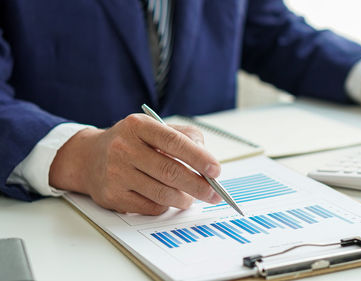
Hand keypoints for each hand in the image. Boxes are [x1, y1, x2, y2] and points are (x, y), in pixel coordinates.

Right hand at [49, 114, 221, 214]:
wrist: (88, 158)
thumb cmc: (131, 142)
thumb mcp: (154, 128)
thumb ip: (183, 137)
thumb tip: (207, 160)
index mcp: (138, 126)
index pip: (174, 142)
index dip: (199, 157)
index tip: (216, 170)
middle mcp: (123, 148)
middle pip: (170, 172)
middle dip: (198, 185)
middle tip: (214, 193)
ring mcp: (116, 173)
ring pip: (162, 193)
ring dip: (185, 199)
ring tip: (193, 197)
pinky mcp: (113, 196)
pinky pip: (150, 206)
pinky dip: (166, 205)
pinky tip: (169, 198)